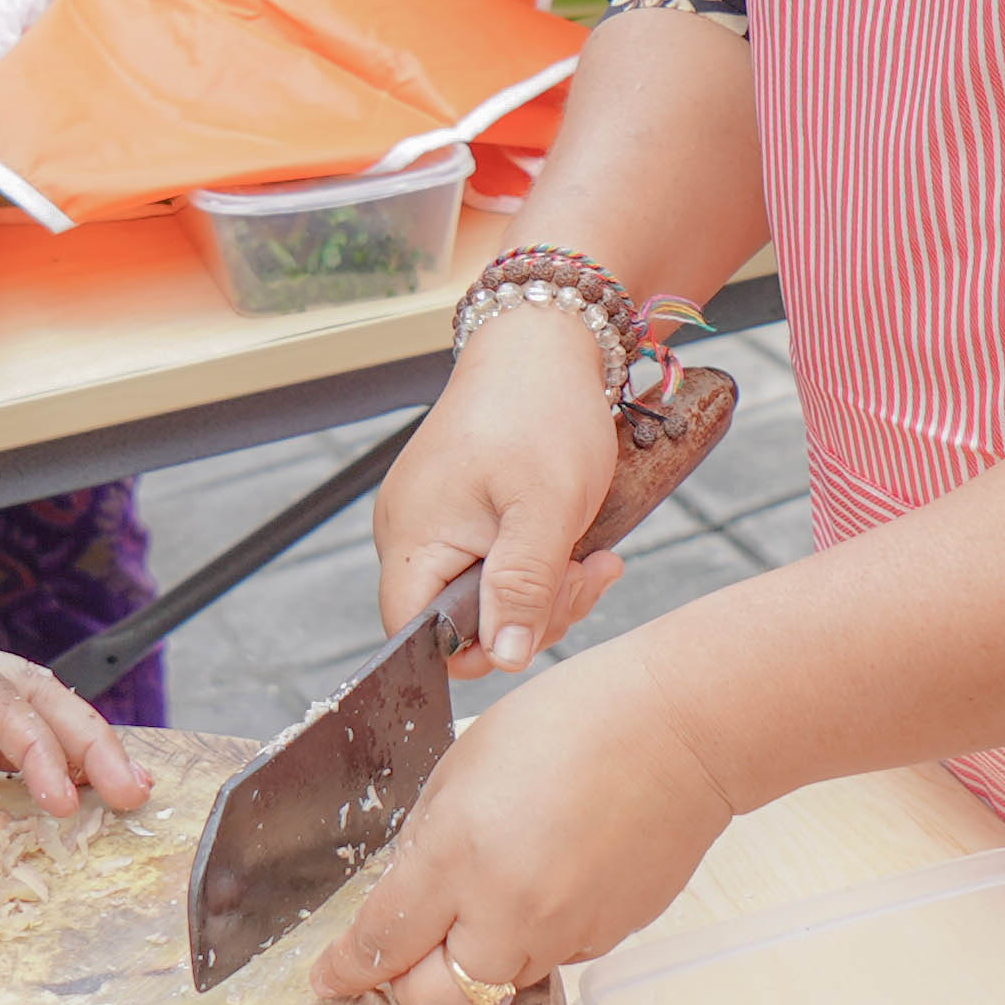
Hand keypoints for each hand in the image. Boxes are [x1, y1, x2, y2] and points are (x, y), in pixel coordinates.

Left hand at [310, 638, 738, 1004]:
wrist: (681, 730)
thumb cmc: (579, 721)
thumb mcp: (465, 761)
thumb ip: (427, 837)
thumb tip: (406, 895)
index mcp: (459, 853)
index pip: (382, 941)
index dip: (346, 967)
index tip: (331, 975)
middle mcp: (508, 907)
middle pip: (434, 1001)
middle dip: (406, 990)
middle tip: (400, 961)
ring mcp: (563, 930)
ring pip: (493, 984)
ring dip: (473, 962)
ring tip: (487, 898)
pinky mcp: (606, 937)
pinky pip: (550, 958)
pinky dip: (531, 938)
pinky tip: (544, 881)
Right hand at [372, 302, 637, 674]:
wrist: (545, 343)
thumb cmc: (542, 413)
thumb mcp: (546, 510)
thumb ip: (521, 590)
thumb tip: (502, 660)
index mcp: (412, 539)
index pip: (420, 639)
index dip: (479, 648)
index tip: (542, 614)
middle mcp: (411, 535)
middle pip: (459, 624)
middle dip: (532, 616)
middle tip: (586, 573)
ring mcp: (436, 522)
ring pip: (486, 598)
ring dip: (547, 592)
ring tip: (593, 558)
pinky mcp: (462, 513)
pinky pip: (494, 566)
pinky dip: (540, 567)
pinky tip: (578, 547)